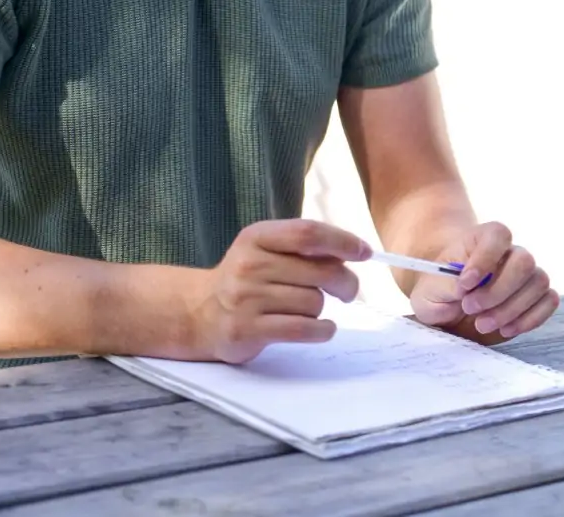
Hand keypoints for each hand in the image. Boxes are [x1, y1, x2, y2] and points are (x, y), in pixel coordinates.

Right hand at [189, 219, 370, 362]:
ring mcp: (246, 298)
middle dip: (345, 282)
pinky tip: (321, 328)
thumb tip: (355, 251)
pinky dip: (321, 330)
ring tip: (308, 309)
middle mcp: (249, 264)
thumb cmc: (247, 278)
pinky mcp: (247, 330)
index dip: (343, 241)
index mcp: (257, 237)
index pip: (308, 233)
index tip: (365, 252)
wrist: (198, 313)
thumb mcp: (266, 249)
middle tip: (348, 290)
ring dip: (322, 309)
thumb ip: (303, 246)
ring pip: (314, 302)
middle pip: (320, 271)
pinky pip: (302, 329)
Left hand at [408, 222, 558, 341]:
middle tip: (470, 308)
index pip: (497, 235)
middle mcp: (510, 253)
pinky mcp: (535, 298)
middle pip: (525, 261)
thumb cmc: (437, 292)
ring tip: (482, 324)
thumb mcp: (427, 291)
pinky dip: (531, 318)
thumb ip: (444, 285)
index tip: (464, 284)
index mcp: (482, 240)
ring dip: (511, 309)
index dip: (485, 258)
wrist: (447, 307)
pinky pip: (549, 300)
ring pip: (538, 282)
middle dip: (499, 291)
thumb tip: (467, 287)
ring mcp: (526, 275)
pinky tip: (506, 328)